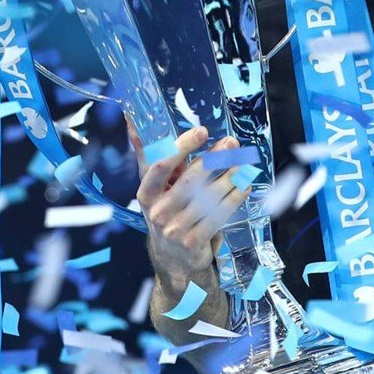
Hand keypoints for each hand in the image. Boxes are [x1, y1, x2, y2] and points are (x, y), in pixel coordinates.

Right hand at [127, 115, 250, 274]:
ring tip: (242, 163)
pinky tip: (243, 186)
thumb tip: (130, 117)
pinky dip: (233, 198)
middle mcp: (158, 211)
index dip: (182, 147)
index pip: (161, 166)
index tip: (201, 132)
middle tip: (231, 144)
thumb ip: (147, 153)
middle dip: (214, 159)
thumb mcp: (152, 184)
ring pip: (208, 197)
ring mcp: (175, 229)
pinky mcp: (194, 241)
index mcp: (145, 193)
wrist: (172, 256)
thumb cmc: (164, 208)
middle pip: (190, 180)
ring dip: (229, 177)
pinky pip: (218, 215)